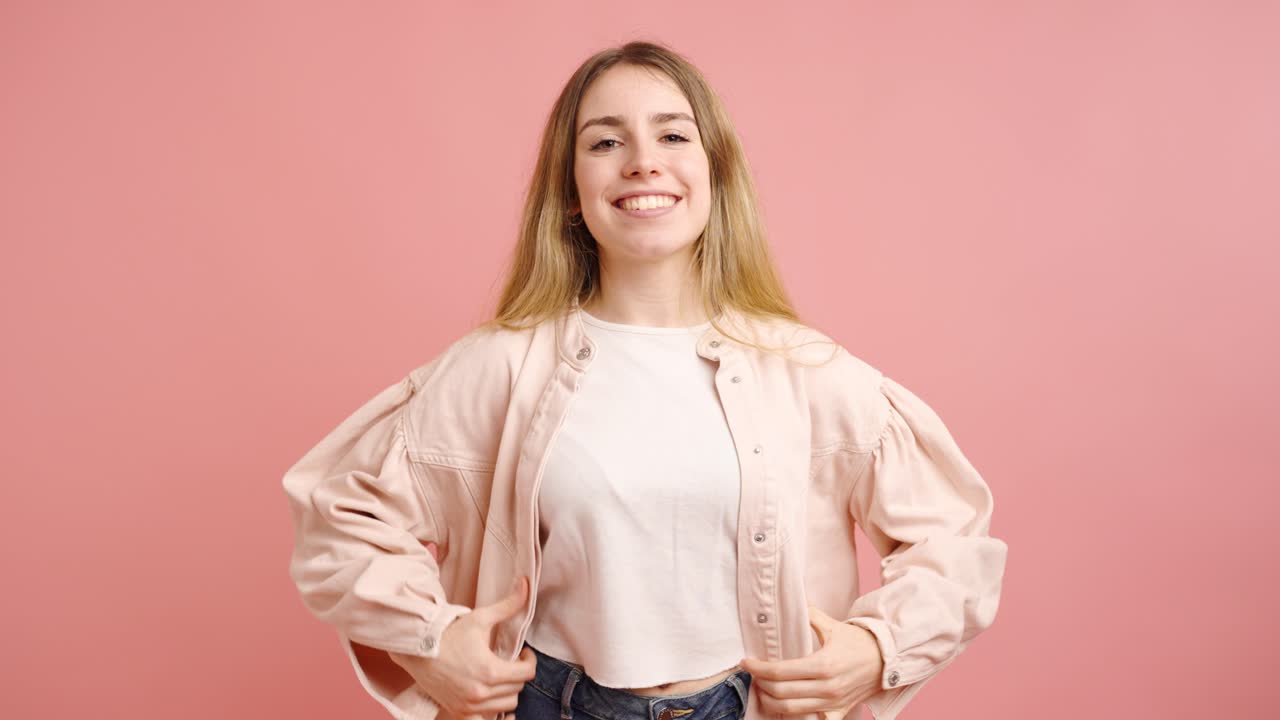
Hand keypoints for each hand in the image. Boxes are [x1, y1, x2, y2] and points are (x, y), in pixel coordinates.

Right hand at [389, 542, 535, 719]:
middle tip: (510, 662)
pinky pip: (488, 718)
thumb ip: (507, 605)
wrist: (417, 650)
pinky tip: (490, 694)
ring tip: (499, 676)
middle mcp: (481, 693)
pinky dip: (492, 708)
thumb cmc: (449, 634)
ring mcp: (469, 705)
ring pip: (506, 705)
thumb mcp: (480, 618)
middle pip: (518, 689)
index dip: (530, 661)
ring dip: (507, 691)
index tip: (523, 653)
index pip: (527, 674)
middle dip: (518, 674)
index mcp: (490, 671)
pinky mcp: (459, 712)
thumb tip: (526, 584)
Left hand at [738, 606, 883, 718]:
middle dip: (761, 684)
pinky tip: (783, 708)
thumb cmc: (858, 642)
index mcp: (824, 665)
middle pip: (781, 693)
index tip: (746, 663)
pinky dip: (795, 718)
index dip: (759, 668)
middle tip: (752, 674)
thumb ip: (809, 614)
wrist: (887, 659)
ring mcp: (832, 703)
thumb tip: (791, 598)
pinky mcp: (838, 712)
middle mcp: (827, 687)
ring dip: (771, 702)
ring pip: (791, 711)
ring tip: (762, 690)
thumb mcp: (833, 625)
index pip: (781, 672)